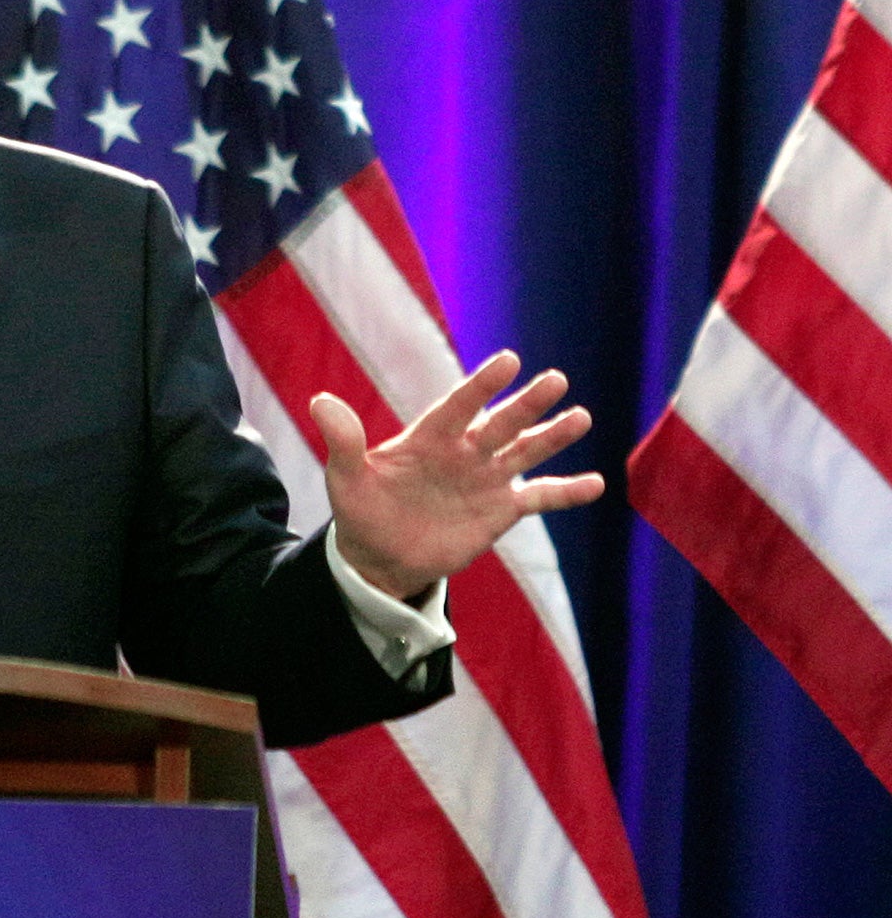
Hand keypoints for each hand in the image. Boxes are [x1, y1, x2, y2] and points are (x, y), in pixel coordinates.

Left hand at [312, 351, 604, 601]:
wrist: (379, 556)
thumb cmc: (361, 510)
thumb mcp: (346, 479)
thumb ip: (342, 442)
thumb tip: (319, 401)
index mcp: (429, 437)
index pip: (459, 405)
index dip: (482, 386)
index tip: (509, 361)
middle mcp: (464, 451)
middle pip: (499, 423)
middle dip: (526, 405)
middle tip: (556, 380)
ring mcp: (485, 479)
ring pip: (524, 452)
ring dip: (551, 437)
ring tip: (580, 417)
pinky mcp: (501, 510)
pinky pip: (539, 497)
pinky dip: (566, 491)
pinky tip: (597, 483)